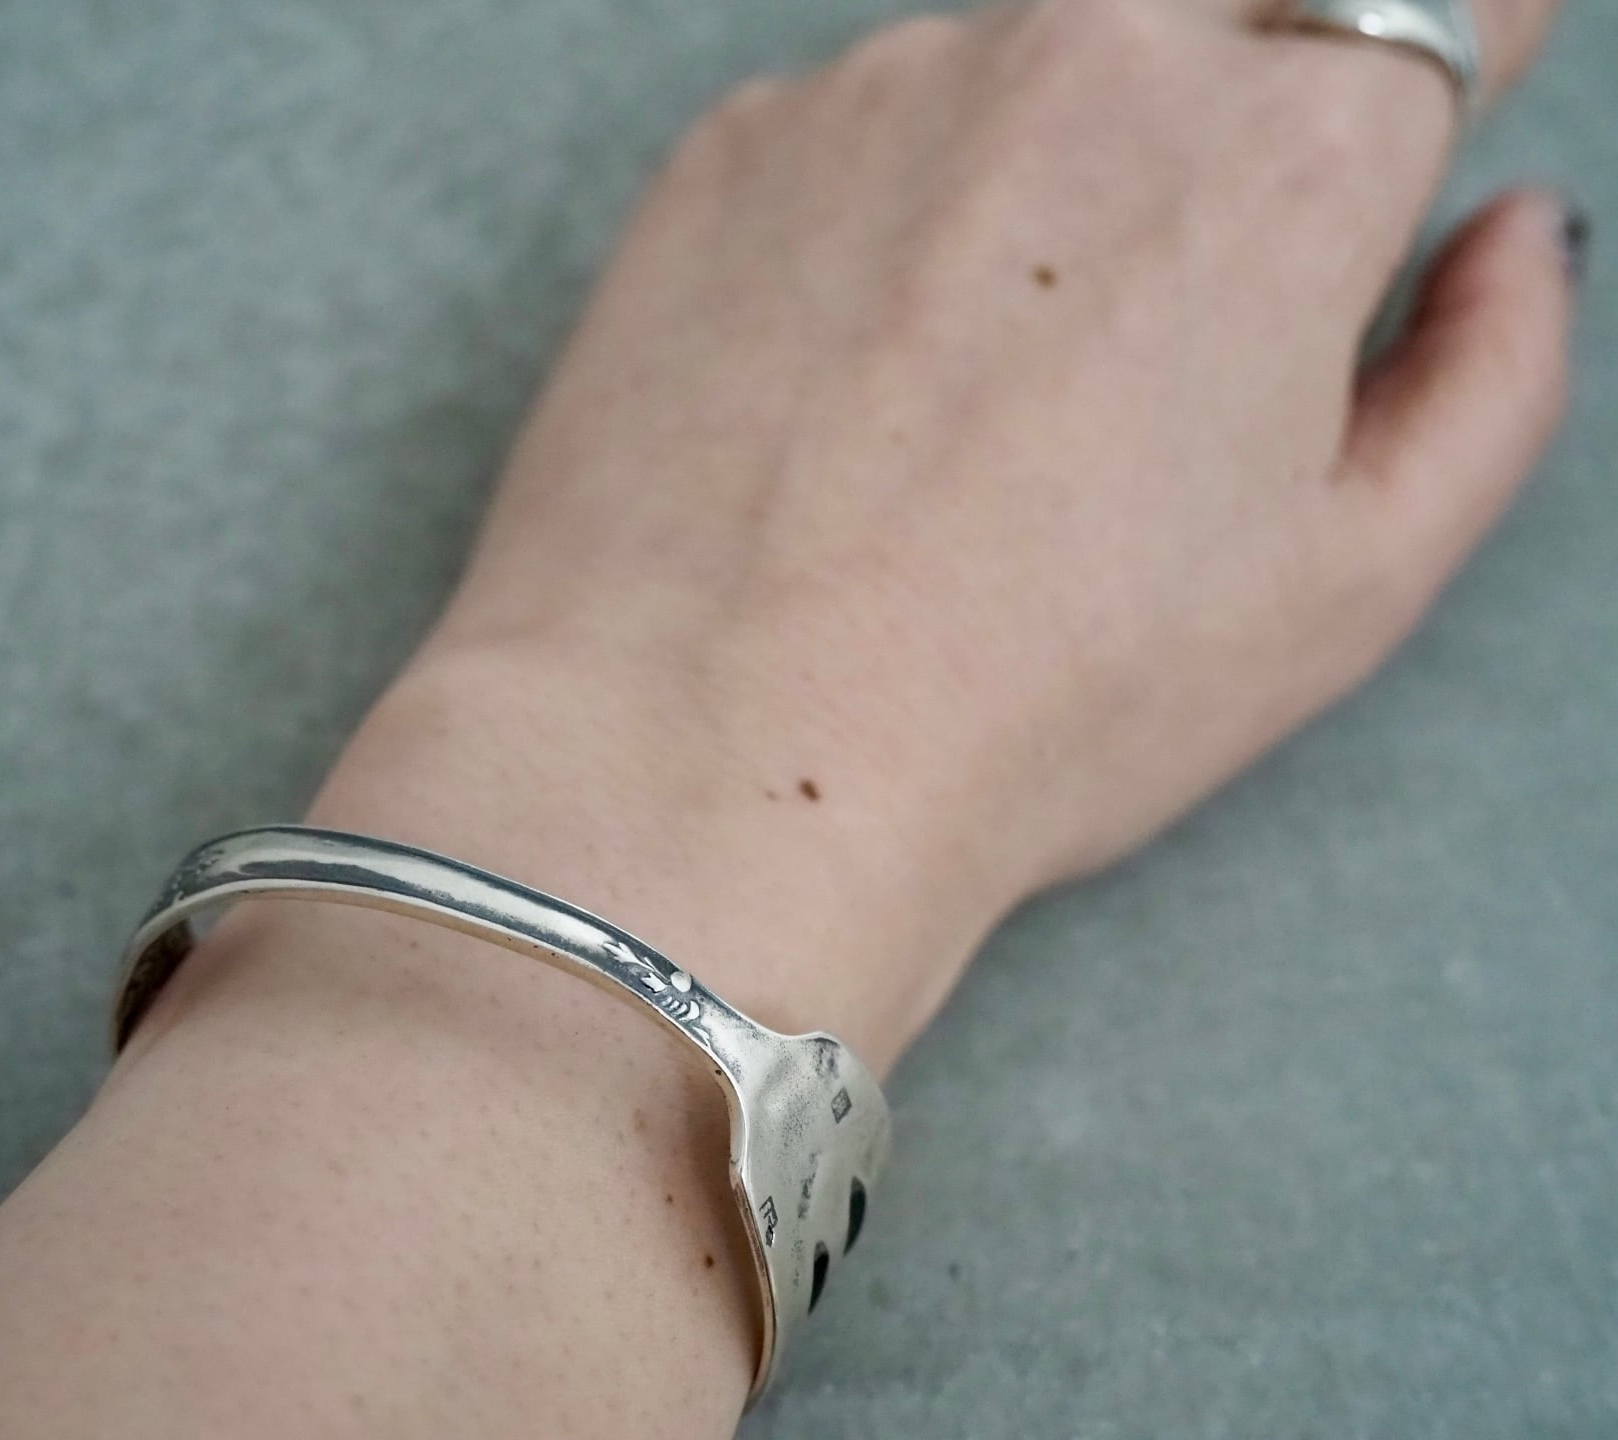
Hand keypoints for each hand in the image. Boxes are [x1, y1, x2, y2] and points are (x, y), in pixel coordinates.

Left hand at [315, 0, 1576, 1070]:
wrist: (706, 748)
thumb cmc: (1035, 701)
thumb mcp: (1346, 584)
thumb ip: (1490, 371)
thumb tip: (1513, 236)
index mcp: (1283, 153)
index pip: (1439, 1)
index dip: (1443, 58)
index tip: (1390, 135)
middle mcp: (1088, 57)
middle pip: (1224, 18)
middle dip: (1232, 119)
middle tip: (1159, 308)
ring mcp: (886, 85)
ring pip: (1027, 79)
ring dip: (1034, 186)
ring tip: (962, 403)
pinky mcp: (736, 141)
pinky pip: (863, 138)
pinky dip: (881, 227)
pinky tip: (838, 392)